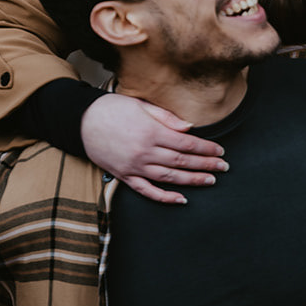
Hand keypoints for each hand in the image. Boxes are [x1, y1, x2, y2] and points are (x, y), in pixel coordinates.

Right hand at [81, 94, 227, 203]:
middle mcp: (145, 152)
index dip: (206, 149)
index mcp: (151, 132)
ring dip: (192, 181)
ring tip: (209, 181)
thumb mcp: (141, 105)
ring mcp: (134, 167)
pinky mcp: (124, 176)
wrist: (81, 121)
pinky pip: (147, 191)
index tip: (220, 152)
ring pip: (169, 178)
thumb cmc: (112, 109)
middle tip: (223, 168)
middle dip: (206, 165)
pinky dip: (165, 197)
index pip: (187, 144)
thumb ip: (167, 118)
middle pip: (182, 162)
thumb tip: (190, 128)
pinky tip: (181, 199)